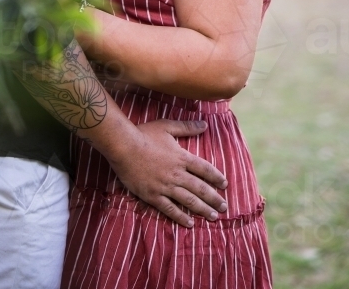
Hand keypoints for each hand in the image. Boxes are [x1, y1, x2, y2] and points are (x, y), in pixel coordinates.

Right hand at [106, 118, 227, 227]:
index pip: (204, 169)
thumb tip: (205, 124)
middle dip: (214, 199)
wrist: (124, 146)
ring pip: (188, 201)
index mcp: (181, 157)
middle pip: (200, 188)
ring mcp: (165, 186)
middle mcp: (176, 174)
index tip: (225, 185)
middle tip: (224, 207)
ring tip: (213, 217)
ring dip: (202, 209)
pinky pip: (170, 209)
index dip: (216, 177)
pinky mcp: (153, 195)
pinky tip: (189, 223)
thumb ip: (187, 127)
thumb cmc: (144, 134)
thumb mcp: (167, 126)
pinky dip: (181, 217)